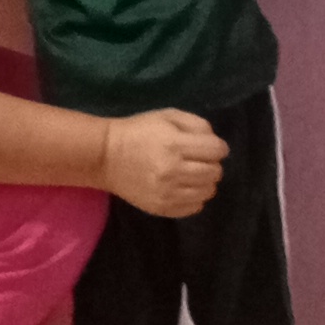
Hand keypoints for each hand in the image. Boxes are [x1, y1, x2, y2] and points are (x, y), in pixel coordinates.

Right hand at [103, 111, 228, 217]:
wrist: (106, 157)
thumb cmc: (139, 132)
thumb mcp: (167, 116)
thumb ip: (196, 125)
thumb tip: (216, 143)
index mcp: (175, 144)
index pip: (217, 150)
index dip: (218, 147)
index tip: (209, 146)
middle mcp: (173, 171)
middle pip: (215, 172)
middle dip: (212, 164)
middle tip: (199, 160)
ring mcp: (167, 192)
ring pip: (207, 192)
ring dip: (205, 182)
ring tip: (192, 175)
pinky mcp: (161, 207)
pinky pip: (194, 208)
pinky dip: (195, 198)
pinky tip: (184, 188)